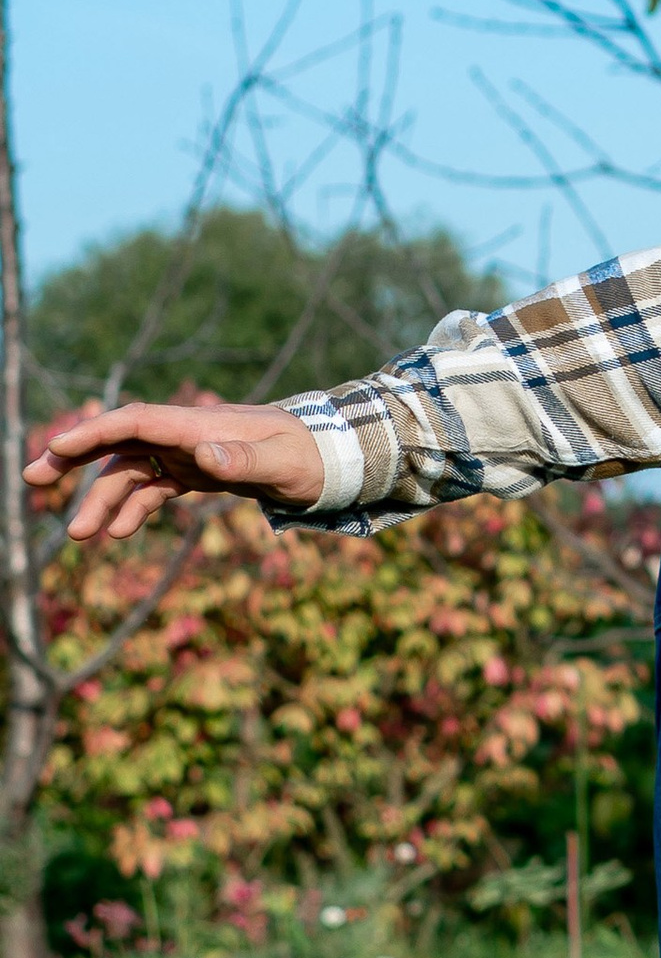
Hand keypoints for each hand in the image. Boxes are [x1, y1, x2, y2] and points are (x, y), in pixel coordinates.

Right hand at [27, 401, 327, 541]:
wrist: (331, 461)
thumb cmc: (311, 457)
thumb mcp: (285, 463)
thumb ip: (246, 460)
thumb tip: (204, 457)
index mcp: (201, 425)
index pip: (137, 422)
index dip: (95, 431)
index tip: (58, 447)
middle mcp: (187, 435)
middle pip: (120, 440)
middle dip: (75, 457)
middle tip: (31, 478)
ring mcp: (188, 454)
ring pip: (131, 472)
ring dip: (102, 499)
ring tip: (78, 535)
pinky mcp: (196, 474)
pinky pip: (152, 490)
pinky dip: (132, 510)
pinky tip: (115, 534)